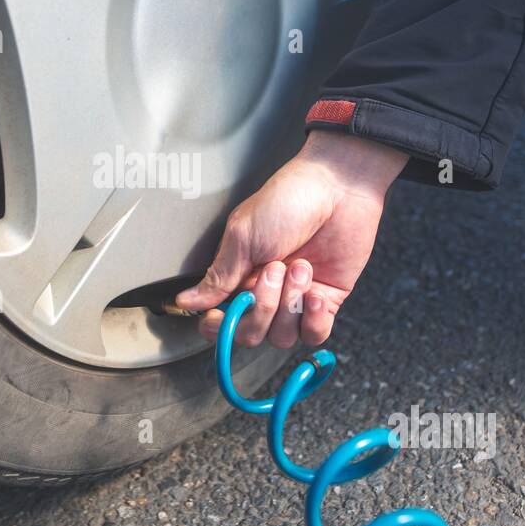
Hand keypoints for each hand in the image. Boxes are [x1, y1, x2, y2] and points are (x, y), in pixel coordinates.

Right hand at [173, 131, 407, 347]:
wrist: (338, 188)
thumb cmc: (287, 200)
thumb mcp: (243, 237)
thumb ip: (218, 276)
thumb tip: (186, 301)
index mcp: (239, 277)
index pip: (221, 320)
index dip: (219, 327)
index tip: (221, 315)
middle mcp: (265, 293)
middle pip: (251, 334)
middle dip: (262, 308)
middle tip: (274, 268)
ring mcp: (295, 299)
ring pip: (282, 337)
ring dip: (289, 304)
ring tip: (300, 267)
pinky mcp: (326, 301)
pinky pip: (314, 334)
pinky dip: (314, 320)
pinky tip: (315, 292)